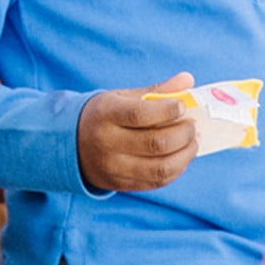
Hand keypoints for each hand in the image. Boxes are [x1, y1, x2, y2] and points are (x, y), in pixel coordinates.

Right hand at [78, 73, 199, 192]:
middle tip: (192, 126)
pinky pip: (156, 182)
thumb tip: (188, 80)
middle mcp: (107, 143)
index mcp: (105, 114)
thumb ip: (156, 90)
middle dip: (183, 134)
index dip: (168, 111)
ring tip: (193, 142)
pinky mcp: (121, 184)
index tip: (182, 107)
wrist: (72, 144)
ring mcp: (114, 167)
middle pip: (155, 143)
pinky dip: (176, 170)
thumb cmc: (104, 116)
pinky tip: (182, 157)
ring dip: (185, 155)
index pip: (140, 114)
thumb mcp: (122, 98)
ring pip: (160, 168)